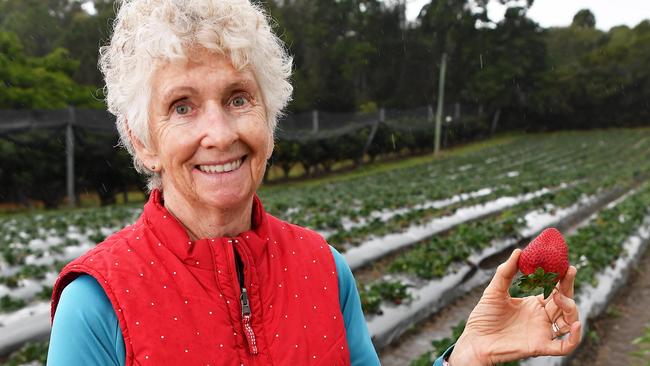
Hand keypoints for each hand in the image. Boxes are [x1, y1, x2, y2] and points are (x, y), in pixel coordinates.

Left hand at [448, 249, 581, 364]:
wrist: (474, 340)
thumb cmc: (483, 317)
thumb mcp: (494, 291)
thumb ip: (506, 272)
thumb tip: (518, 251)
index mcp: (533, 304)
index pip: (555, 289)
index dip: (562, 278)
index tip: (566, 265)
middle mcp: (541, 318)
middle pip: (565, 302)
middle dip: (568, 287)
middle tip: (568, 271)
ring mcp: (542, 332)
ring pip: (569, 321)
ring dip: (571, 308)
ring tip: (560, 296)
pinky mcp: (540, 346)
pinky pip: (564, 346)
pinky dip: (575, 337)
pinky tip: (575, 324)